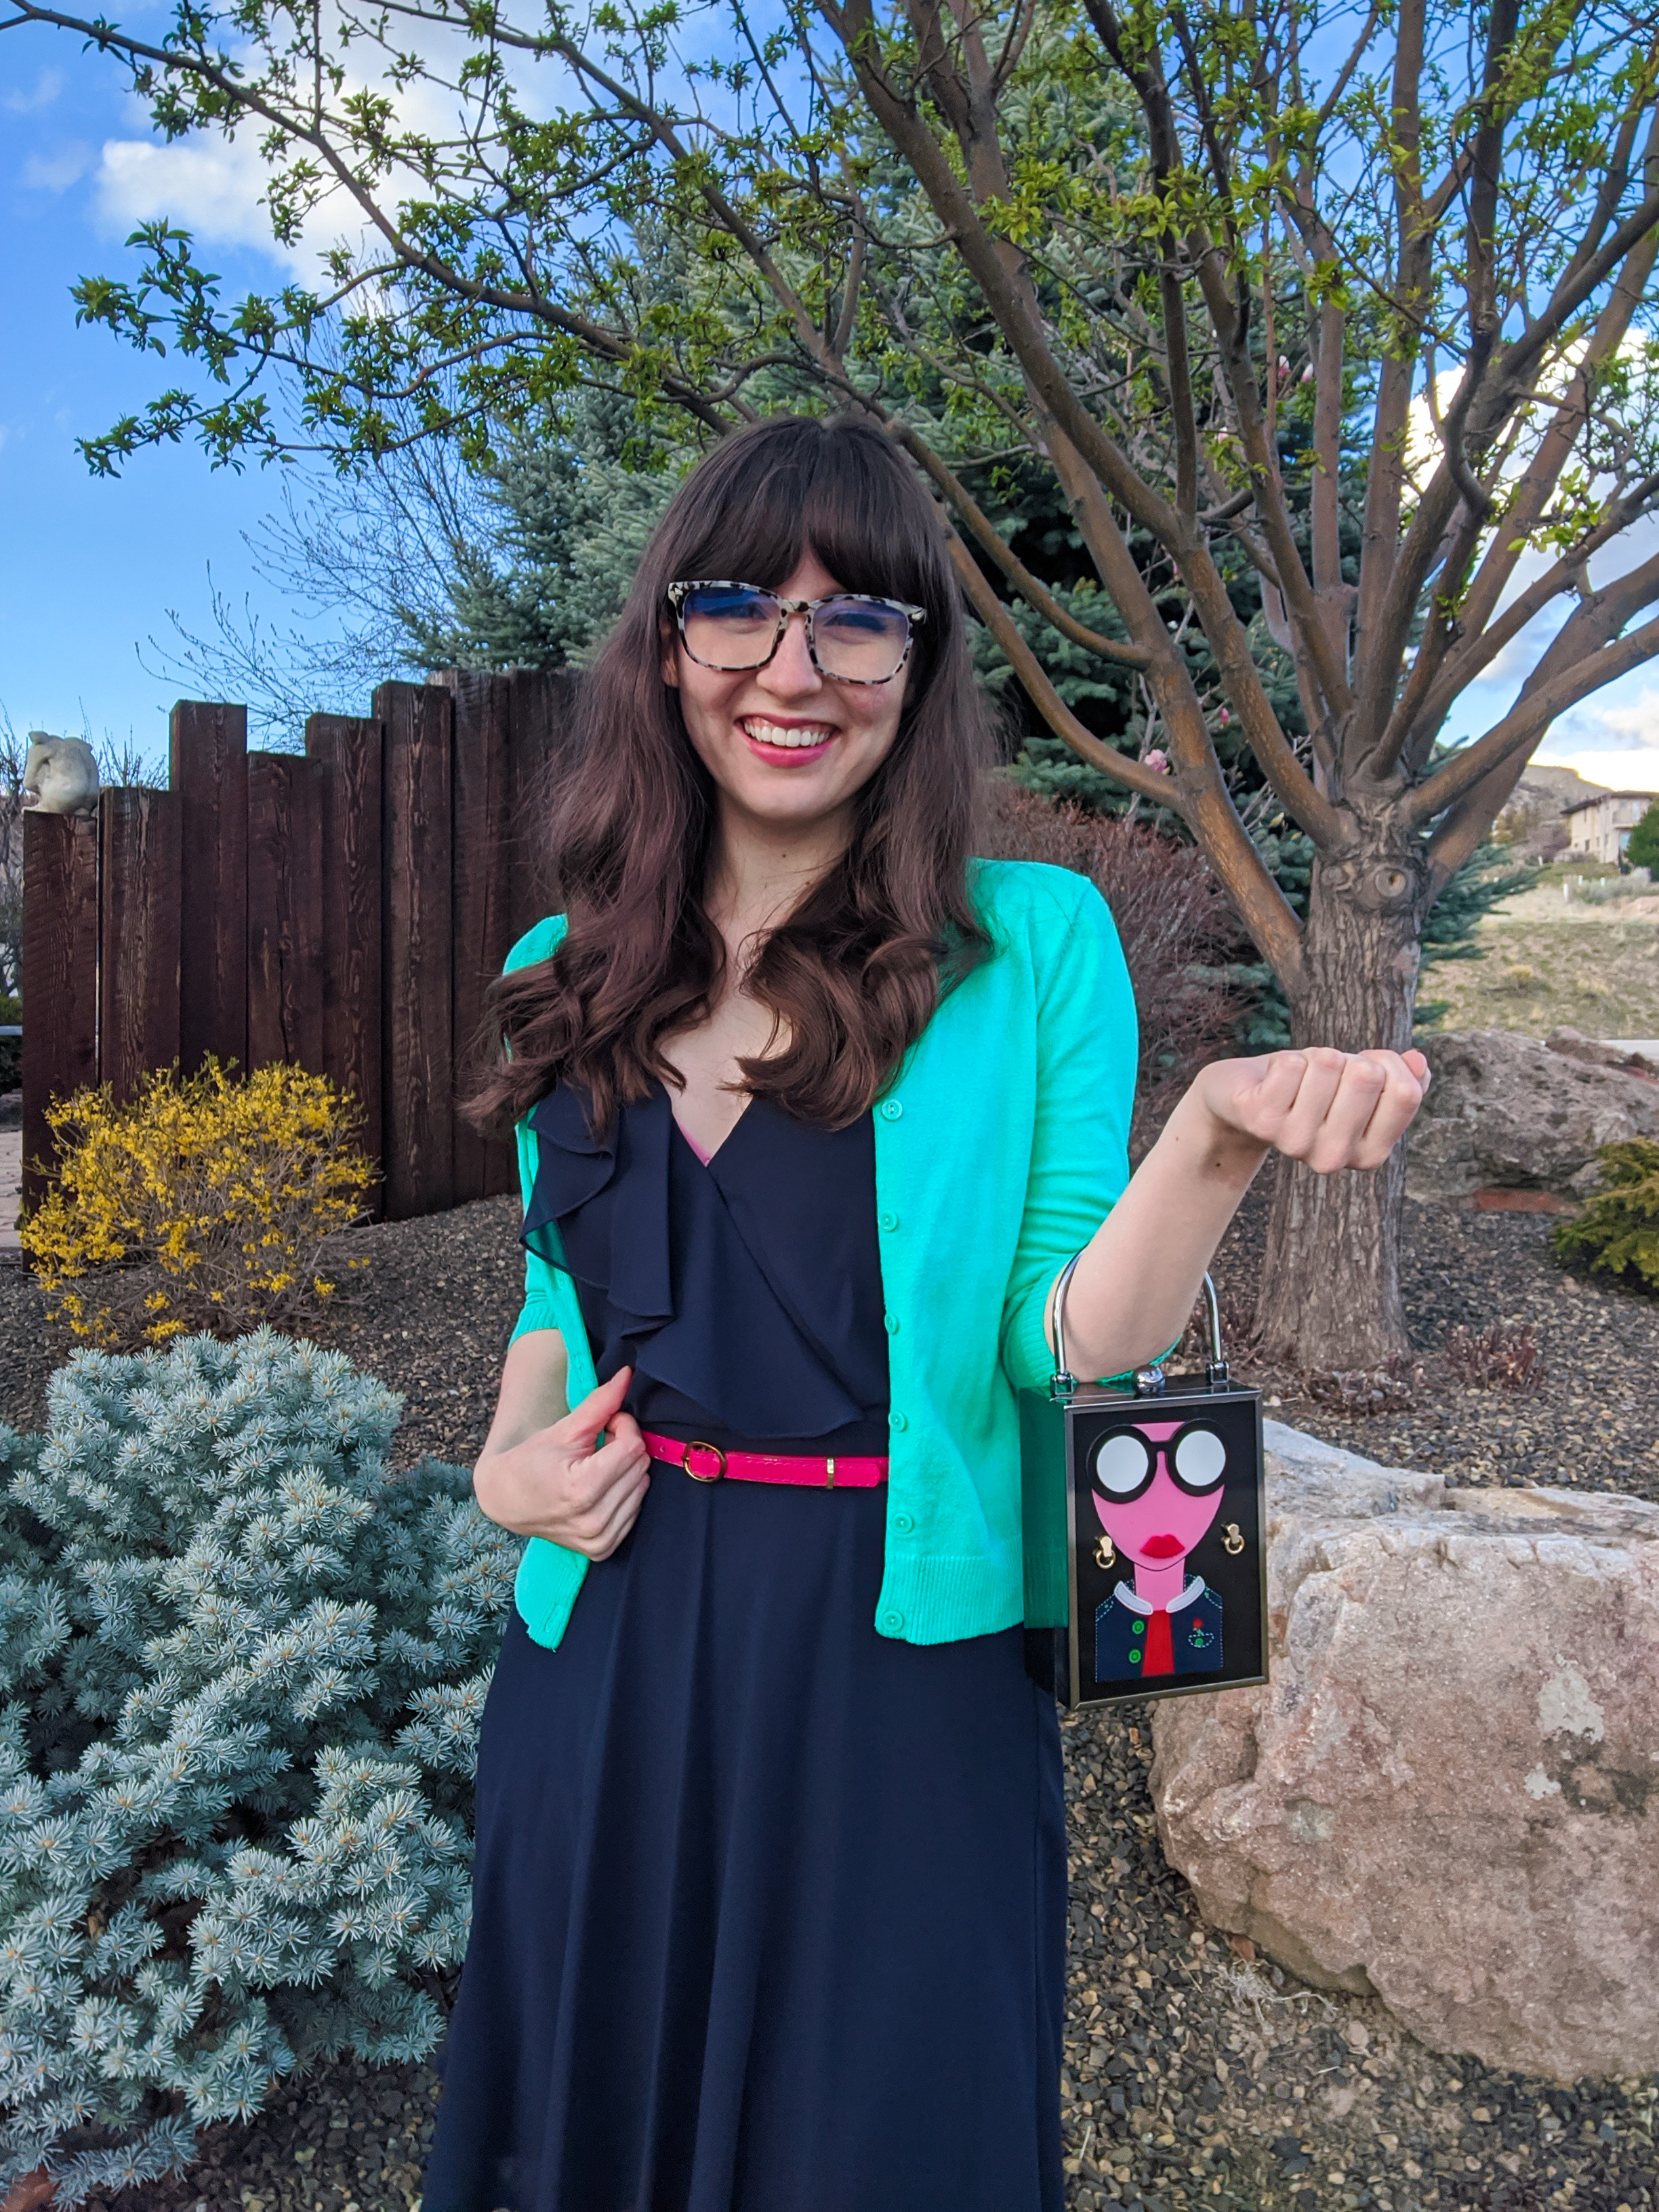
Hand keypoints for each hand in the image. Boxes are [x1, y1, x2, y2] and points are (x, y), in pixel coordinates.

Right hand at [473, 1366, 651, 1556]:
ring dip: (625, 1470)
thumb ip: (600, 1403)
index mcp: (582, 1490)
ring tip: (596, 1465)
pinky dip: (623, 1492)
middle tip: (597, 1444)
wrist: (508, 1500)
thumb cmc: (533, 1460)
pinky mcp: (604, 1548)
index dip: (622, 1427)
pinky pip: (635, 1509)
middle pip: (640, 1466)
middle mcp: (594, 1521)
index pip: (632, 1447)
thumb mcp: (564, 1429)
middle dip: (624, 1446)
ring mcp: (600, 1539)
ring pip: (642, 1486)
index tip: (604, 1424)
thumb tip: (629, 1375)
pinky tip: (600, 1487)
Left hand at [1191, 1046, 1430, 1173]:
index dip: (1390, 1064)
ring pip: (1327, 1064)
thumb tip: (1419, 1061)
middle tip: (1325, 1077)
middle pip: (1367, 1075)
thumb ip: (1402, 1080)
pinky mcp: (1262, 1120)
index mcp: (1371, 1155)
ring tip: (1299, 1081)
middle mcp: (1335, 1158)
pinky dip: (1285, 1062)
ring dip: (1314, 1059)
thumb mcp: (1362, 1087)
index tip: (1366, 1068)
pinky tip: (1274, 1082)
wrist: (1245, 1099)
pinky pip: (1291, 1065)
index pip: (1406, 1093)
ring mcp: (1296, 1143)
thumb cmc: (1312, 1090)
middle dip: (1349, 1060)